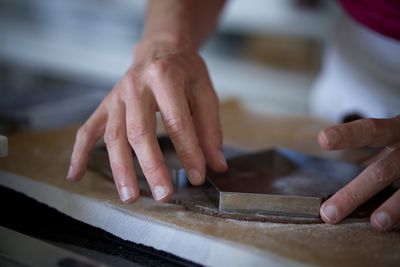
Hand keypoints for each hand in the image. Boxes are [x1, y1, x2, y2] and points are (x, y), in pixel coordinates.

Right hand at [67, 38, 227, 202]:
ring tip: (130, 196)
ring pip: (114, 136)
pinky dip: (80, 153)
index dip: (189, 152)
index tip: (198, 176)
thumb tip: (216, 165)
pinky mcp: (105, 105)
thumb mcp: (204, 91)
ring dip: (120, 169)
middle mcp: (135, 86)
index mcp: (164, 77)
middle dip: (151, 166)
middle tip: (163, 194)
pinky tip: (76, 175)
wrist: (159, 48)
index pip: (177, 122)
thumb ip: (210, 128)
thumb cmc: (184, 70)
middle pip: (139, 131)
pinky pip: (88, 130)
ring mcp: (116, 97)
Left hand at [318, 116, 399, 230]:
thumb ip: (370, 150)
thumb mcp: (393, 135)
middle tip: (329, 213)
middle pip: (382, 171)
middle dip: (354, 194)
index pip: (370, 130)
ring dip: (393, 208)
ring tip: (377, 223)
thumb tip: (331, 172)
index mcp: (395, 131)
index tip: (323, 139)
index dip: (348, 134)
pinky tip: (397, 226)